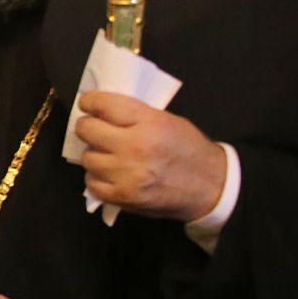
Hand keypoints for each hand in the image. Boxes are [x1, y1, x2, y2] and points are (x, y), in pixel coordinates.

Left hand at [75, 91, 226, 221]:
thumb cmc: (189, 150)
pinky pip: (91, 183)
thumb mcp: (168, 121)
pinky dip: (97, 178)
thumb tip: (100, 110)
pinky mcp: (122, 197)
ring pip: (87, 158)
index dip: (90, 101)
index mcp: (150, 123)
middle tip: (96, 130)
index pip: (103, 104)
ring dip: (95, 155)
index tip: (88, 104)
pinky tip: (111, 175)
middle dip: (88, 127)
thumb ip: (135, 114)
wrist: (211, 187)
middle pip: (87, 130)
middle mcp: (135, 147)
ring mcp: (126, 174)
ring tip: (110, 155)